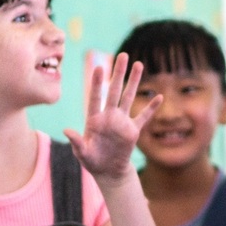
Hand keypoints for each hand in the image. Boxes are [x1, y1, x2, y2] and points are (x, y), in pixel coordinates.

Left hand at [64, 53, 158, 184]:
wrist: (107, 171)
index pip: (96, 97)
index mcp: (94, 119)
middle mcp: (109, 116)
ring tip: (139, 64)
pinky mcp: (133, 131)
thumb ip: (76, 142)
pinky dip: (151, 108)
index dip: (98, 83)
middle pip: (115, 90)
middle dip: (119, 73)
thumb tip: (66, 130)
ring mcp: (122, 122)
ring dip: (134, 81)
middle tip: (123, 55)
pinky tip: (158, 97)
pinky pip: (144, 117)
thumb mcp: (82, 153)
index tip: (99, 67)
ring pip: (129, 97)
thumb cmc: (92, 161)